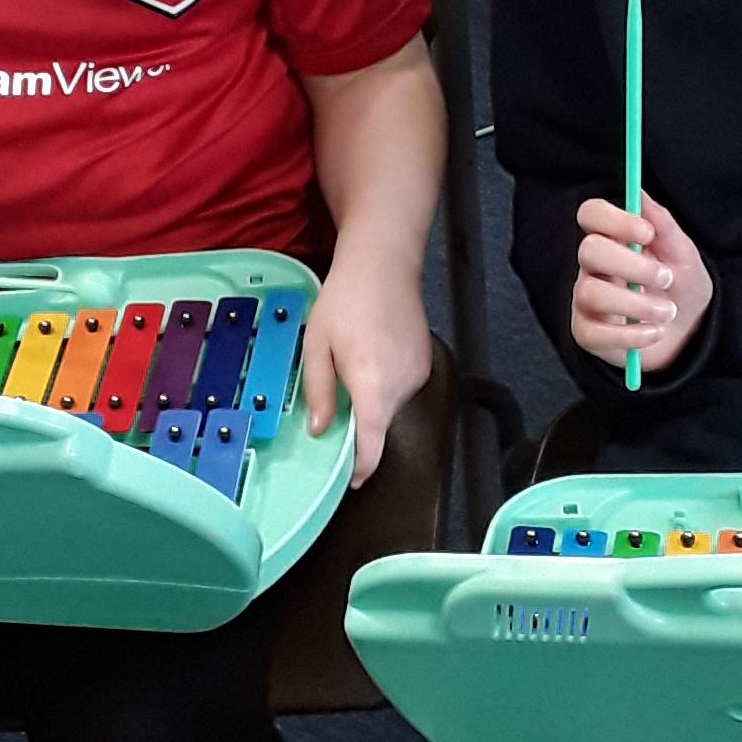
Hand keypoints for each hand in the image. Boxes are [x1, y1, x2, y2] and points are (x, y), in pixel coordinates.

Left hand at [302, 251, 431, 487]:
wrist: (383, 263)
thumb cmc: (346, 298)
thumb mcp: (316, 344)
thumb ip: (318, 391)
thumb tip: (318, 429)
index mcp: (372, 383)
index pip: (372, 443)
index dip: (360, 467)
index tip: (348, 478)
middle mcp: (401, 384)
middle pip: (379, 425)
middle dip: (358, 423)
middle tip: (334, 398)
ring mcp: (417, 374)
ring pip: (389, 406)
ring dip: (370, 399)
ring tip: (353, 361)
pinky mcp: (425, 365)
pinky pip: (400, 389)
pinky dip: (384, 384)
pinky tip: (372, 354)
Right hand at [572, 192, 710, 374]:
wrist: (689, 332)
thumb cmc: (682, 287)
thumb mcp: (682, 254)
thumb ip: (662, 224)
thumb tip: (639, 192)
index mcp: (612, 239)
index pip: (591, 214)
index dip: (614, 219)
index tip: (646, 233)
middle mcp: (593, 266)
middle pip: (588, 250)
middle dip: (631, 265)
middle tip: (666, 278)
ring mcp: (586, 299)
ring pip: (591, 293)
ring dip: (637, 304)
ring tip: (667, 313)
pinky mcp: (587, 333)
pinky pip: (593, 333)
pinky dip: (629, 336)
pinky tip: (654, 333)